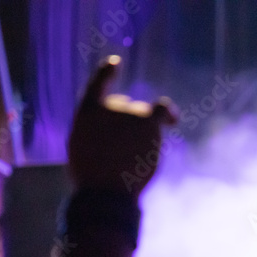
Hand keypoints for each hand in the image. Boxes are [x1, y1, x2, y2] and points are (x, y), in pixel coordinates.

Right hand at [68, 56, 176, 197]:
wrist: (106, 193)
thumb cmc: (92, 179)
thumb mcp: (83, 151)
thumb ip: (97, 132)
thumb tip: (119, 130)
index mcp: (86, 113)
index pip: (97, 85)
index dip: (107, 72)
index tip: (116, 63)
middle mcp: (109, 106)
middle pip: (124, 107)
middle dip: (124, 128)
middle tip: (120, 157)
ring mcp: (129, 112)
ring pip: (142, 118)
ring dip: (141, 137)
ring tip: (132, 162)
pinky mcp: (147, 122)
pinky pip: (162, 109)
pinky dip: (167, 112)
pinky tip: (173, 120)